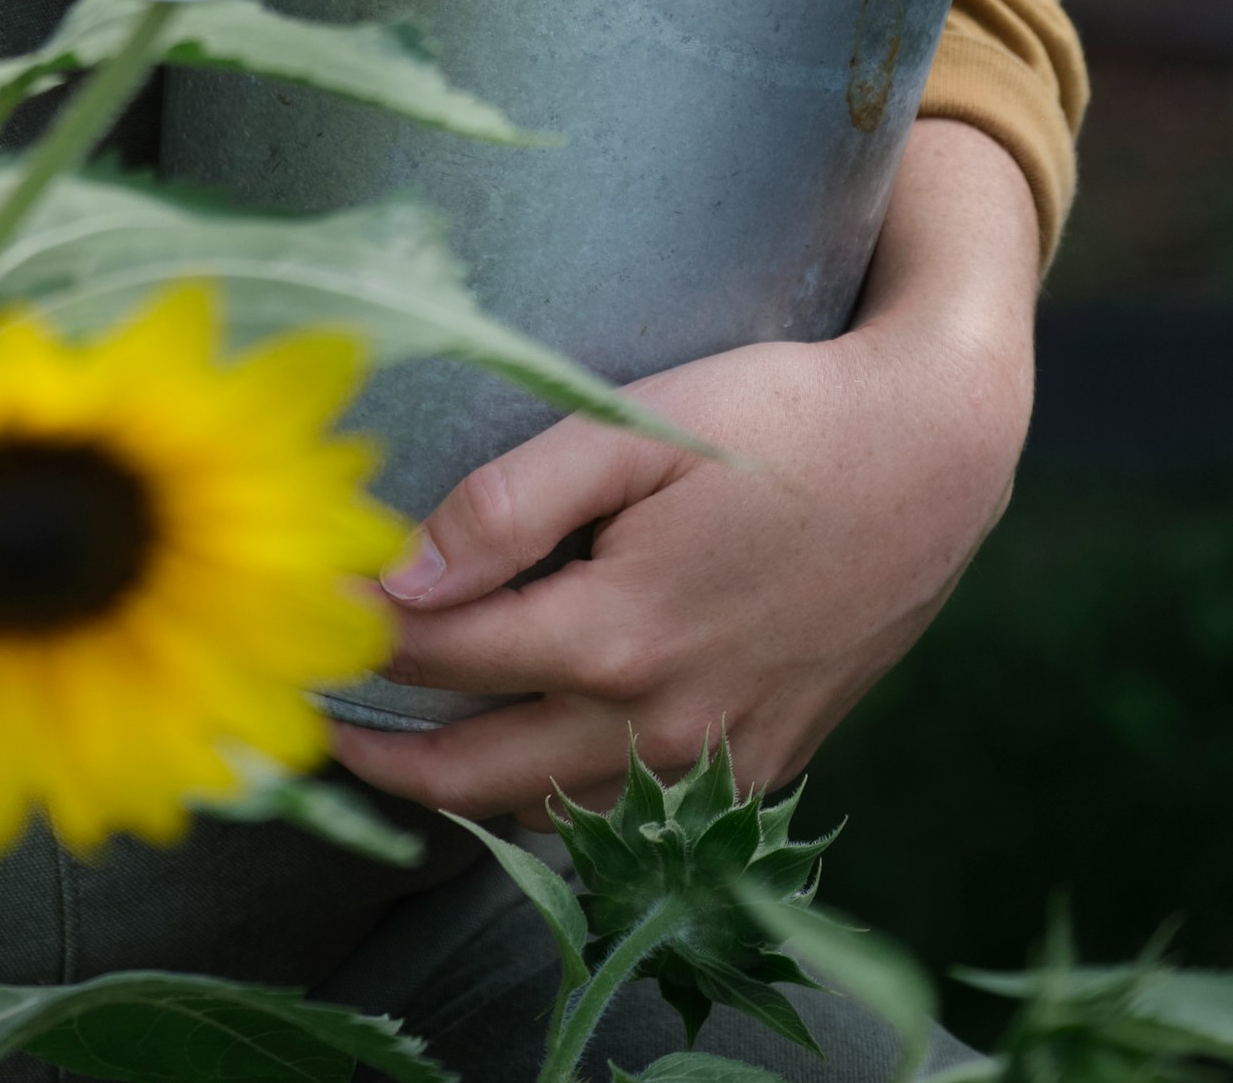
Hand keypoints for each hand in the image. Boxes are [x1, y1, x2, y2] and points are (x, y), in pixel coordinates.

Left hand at [329, 120, 1038, 823]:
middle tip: (311, 717)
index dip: (359, 634)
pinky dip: (561, 800)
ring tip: (397, 744)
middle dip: (385, 752)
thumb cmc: (780, 418)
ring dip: (467, 789)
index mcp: (618, 634)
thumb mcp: (635, 428)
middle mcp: (661, 724)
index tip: (298, 611)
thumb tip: (400, 571)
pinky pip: (633, 815)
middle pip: (480, 769)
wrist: (935, 458)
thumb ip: (510, 502)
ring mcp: (716, 763)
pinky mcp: (762, 768)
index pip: (444, 655)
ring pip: (554, 810)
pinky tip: (527, 754)